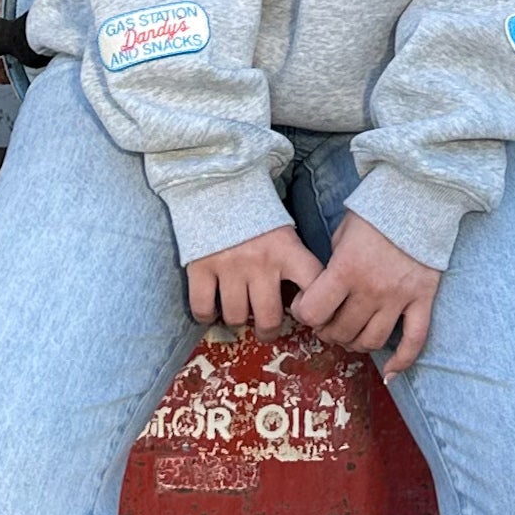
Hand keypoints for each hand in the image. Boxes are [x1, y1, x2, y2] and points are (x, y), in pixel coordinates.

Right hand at [187, 225, 326, 336]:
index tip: (306, 315)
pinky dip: (206, 315)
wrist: (216, 184)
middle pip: (269, 318)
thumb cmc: (255, 214)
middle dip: (269, 330)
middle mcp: (259, 261)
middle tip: (266, 328)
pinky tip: (212, 308)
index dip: (314, 310)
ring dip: (237, 320)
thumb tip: (304, 300)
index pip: (313, 286)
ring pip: (236, 317)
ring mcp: (228, 266)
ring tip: (238, 311)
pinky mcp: (200, 267)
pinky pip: (203, 308)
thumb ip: (294, 260)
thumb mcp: (284, 232)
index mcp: (286, 250)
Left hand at [294, 213, 439, 377]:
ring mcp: (399, 298)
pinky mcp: (423, 300)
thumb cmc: (374, 215)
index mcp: (346, 269)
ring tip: (349, 334)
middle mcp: (371, 289)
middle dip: (326, 331)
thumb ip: (330, 266)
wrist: (419, 199)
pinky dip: (402, 361)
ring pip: (371, 341)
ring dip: (354, 344)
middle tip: (325, 322)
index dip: (302, 313)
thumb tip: (317, 292)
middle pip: (340, 331)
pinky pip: (414, 341)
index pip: (313, 311)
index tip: (304, 307)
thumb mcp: (340, 234)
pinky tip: (390, 372)